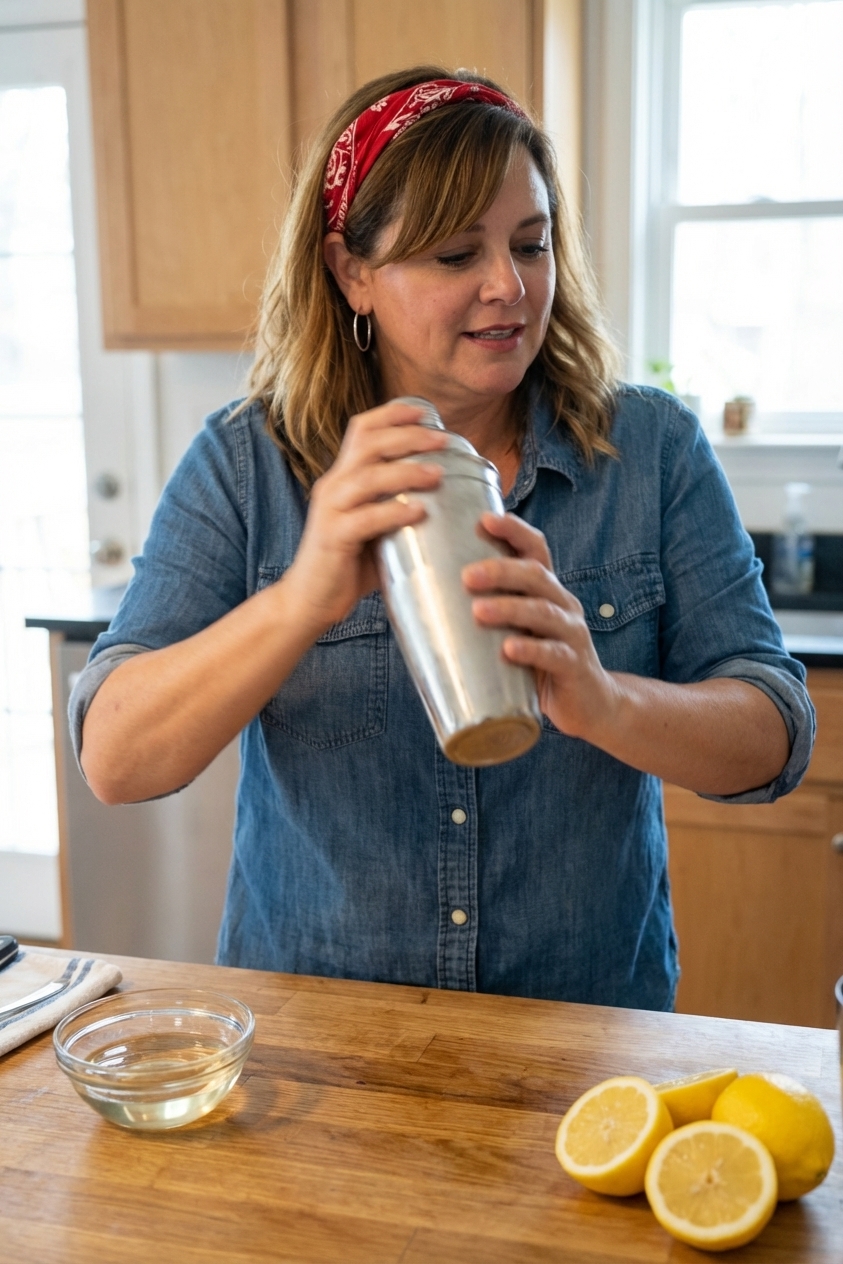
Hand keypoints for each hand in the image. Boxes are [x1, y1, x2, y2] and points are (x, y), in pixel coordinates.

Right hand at [285, 401, 446, 631]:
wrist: (309, 600)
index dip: (392, 414)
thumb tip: (445, 498)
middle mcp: (333, 486)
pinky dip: (395, 512)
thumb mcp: (373, 526)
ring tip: (437, 474)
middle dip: (408, 436)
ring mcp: (331, 511)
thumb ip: (397, 506)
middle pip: (369, 443)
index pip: (362, 430)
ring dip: (407, 472)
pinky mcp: (333, 538)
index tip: (426, 412)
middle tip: (442, 441)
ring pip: (368, 477)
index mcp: (342, 477)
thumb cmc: (348, 564)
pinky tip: (419, 512)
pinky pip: (366, 519)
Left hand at [462, 513, 620, 741]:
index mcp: (547, 590)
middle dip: (502, 570)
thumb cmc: (539, 661)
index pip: (535, 549)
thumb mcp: (516, 629)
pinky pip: (555, 654)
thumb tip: (420, 600)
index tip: (485, 519)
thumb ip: (485, 612)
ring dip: (510, 608)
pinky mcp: (575, 667)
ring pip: (544, 612)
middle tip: (467, 576)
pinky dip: (531, 650)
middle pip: (536, 576)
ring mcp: (572, 635)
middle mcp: (563, 604)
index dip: (514, 531)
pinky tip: (509, 650)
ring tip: (479, 611)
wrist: (588, 702)